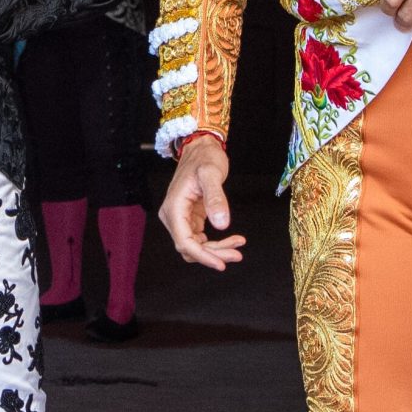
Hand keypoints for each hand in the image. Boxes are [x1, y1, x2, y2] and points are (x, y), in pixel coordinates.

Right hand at [158, 135, 244, 271]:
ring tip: (238, 245)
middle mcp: (174, 216)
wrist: (201, 148)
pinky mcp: (191, 219)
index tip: (221, 264)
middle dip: (214, 254)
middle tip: (237, 254)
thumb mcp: (211, 174)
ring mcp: (181, 219)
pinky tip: (232, 239)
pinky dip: (216, 243)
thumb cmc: (204, 158)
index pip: (184, 241)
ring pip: (196, 246)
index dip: (202, 256)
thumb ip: (216, 198)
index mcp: (174, 208)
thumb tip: (222, 224)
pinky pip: (200, 239)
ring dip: (216, 250)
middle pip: (190, 248)